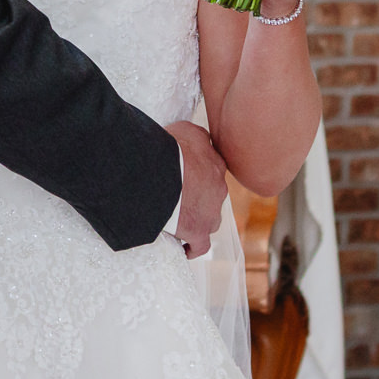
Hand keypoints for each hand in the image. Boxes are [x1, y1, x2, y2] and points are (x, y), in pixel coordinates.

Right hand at [165, 120, 226, 257]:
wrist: (159, 171)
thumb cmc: (168, 147)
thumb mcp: (184, 129)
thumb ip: (195, 134)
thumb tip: (198, 137)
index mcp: (215, 164)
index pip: (212, 171)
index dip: (199, 176)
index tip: (187, 179)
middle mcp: (219, 188)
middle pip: (212, 197)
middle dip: (199, 199)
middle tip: (179, 199)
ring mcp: (210, 211)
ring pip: (210, 220)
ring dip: (198, 221)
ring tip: (180, 223)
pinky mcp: (198, 230)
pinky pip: (200, 244)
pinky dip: (193, 247)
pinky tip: (185, 249)